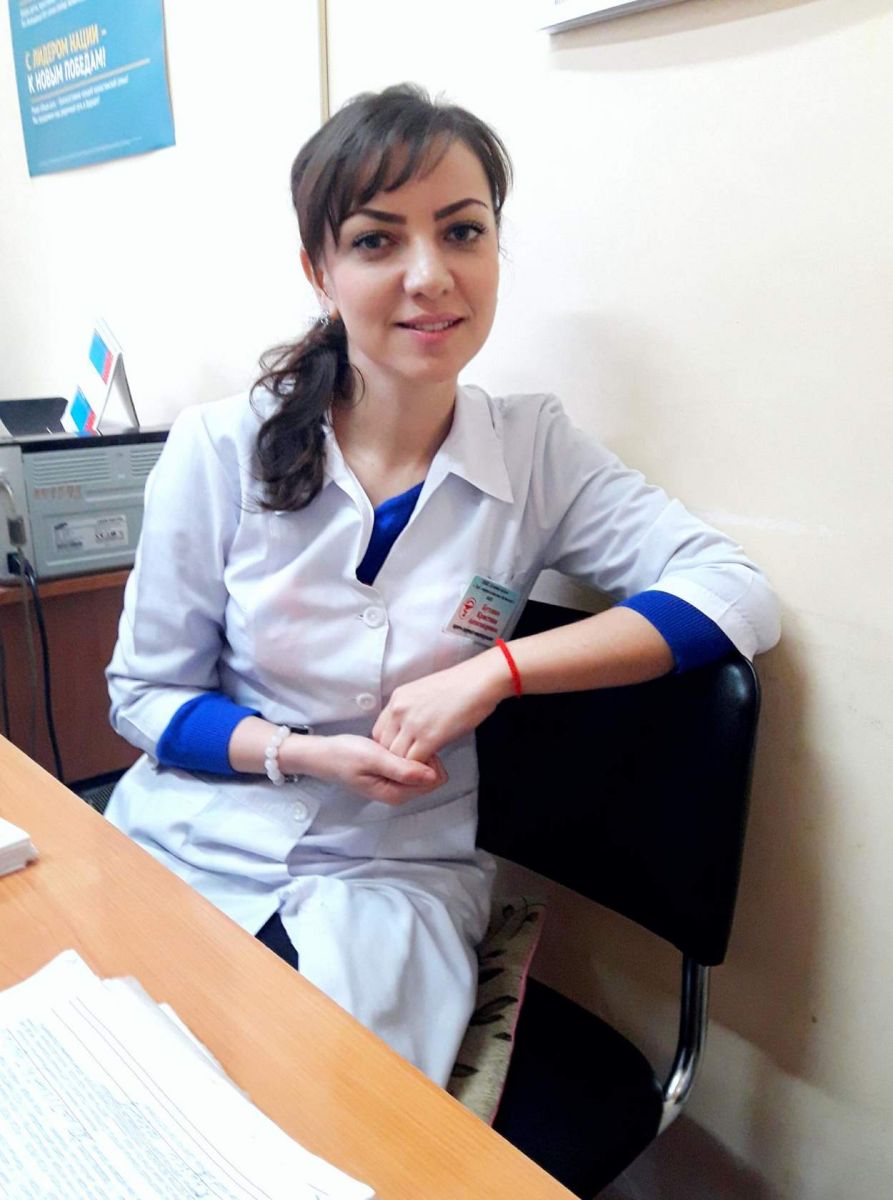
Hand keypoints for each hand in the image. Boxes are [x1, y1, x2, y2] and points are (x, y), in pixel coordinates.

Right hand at [305, 734, 447, 805]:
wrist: (322, 754)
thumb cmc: (343, 755)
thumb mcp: (374, 759)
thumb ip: (403, 770)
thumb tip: (433, 776)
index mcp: (396, 793)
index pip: (434, 780)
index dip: (430, 759)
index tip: (415, 743)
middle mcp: (398, 792)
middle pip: (431, 775)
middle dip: (425, 756)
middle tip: (405, 739)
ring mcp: (395, 784)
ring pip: (422, 769)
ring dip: (416, 752)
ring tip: (398, 740)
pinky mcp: (391, 775)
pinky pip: (411, 764)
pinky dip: (408, 752)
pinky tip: (394, 743)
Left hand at [372, 650, 511, 762]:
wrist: (479, 681)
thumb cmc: (461, 685)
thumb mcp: (424, 692)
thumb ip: (411, 710)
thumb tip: (410, 730)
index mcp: (398, 698)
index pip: (379, 731)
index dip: (389, 745)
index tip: (402, 751)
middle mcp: (399, 710)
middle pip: (384, 746)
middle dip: (397, 759)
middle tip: (412, 764)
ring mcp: (412, 724)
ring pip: (397, 757)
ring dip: (409, 766)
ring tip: (423, 767)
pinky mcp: (429, 737)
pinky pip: (414, 763)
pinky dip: (421, 769)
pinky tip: (432, 767)